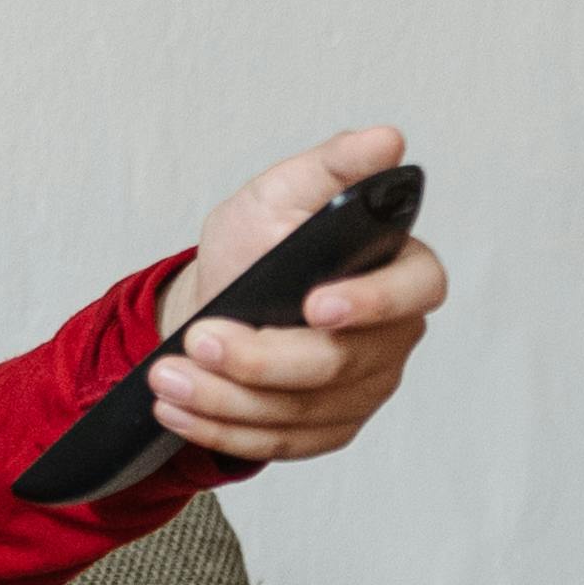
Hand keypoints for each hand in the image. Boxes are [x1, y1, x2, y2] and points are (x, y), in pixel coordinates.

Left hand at [153, 124, 447, 467]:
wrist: (219, 300)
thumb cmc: (258, 244)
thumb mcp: (282, 192)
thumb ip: (332, 165)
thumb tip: (385, 140)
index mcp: (398, 269)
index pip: (416, 289)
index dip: (373, 302)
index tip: (311, 304)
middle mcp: (391, 336)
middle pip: (339, 363)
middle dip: (261, 359)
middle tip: (199, 340)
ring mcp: (364, 389)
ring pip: (302, 411)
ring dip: (225, 399)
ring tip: (167, 378)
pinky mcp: (328, 429)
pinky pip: (280, 444)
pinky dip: (222, 431)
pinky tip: (177, 411)